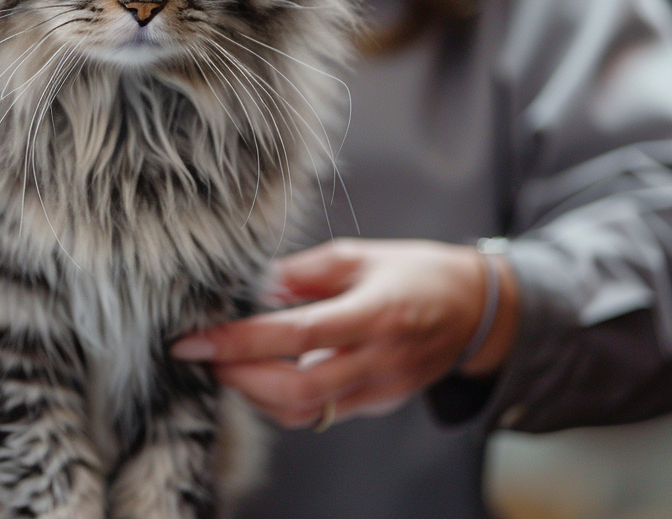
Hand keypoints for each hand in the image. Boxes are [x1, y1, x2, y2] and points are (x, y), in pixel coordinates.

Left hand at [171, 239, 518, 428]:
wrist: (477, 311)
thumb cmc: (417, 274)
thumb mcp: (359, 256)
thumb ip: (302, 272)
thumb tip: (250, 286)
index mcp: (373, 314)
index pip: (293, 335)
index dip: (238, 342)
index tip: (194, 340)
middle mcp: (377, 360)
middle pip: (294, 391)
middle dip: (236, 378)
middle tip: (200, 356)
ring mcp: (379, 390)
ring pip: (302, 412)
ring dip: (252, 393)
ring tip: (224, 363)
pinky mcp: (376, 404)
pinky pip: (317, 414)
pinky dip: (278, 399)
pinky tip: (258, 374)